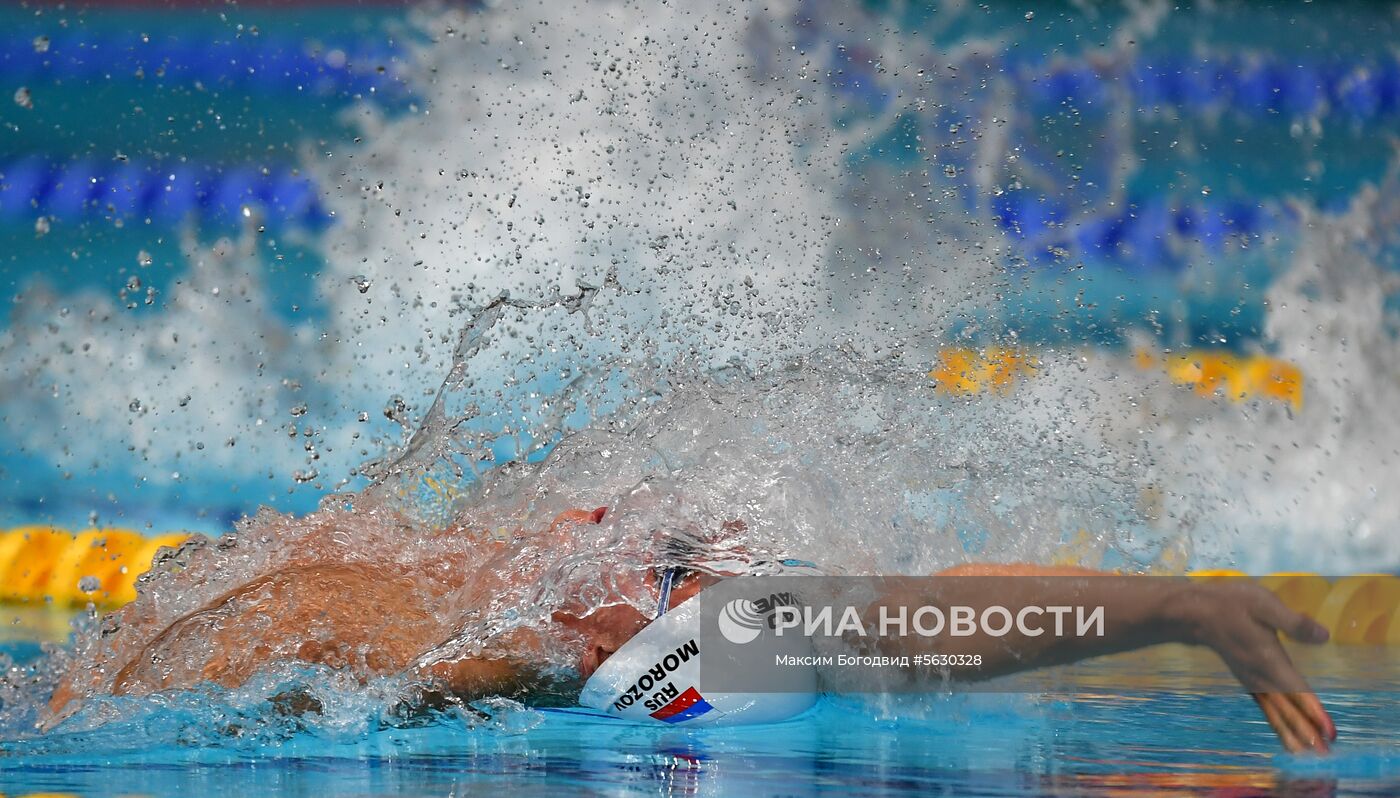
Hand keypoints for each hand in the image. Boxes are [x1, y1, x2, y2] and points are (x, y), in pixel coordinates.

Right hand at [1181, 580, 1335, 752]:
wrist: (1195, 613)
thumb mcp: (1264, 604)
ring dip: (1292, 734)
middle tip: (1324, 756)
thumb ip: (1294, 622)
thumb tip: (1324, 636)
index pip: (1297, 690)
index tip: (1329, 732)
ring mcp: (1253, 681)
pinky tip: (1284, 732)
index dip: (1314, 711)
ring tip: (1307, 754)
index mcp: (1270, 660)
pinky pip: (1266, 708)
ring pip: (1275, 713)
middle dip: (1305, 733)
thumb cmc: (1231, 604)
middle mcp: (1262, 677)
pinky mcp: (1248, 680)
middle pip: (1286, 710)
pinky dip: (1278, 724)